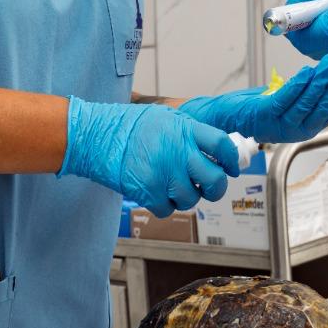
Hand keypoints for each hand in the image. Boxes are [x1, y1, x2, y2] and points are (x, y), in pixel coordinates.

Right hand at [59, 97, 239, 217]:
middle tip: (209, 188)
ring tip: (171, 184)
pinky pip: (167, 209)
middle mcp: (178, 152)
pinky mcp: (147, 191)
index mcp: (185, 130)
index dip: (231, 160)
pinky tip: (155, 191)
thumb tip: (215, 150)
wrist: (96, 135)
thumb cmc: (129, 126)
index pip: (221, 146)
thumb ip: (190, 132)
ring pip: (191, 199)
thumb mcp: (166, 118)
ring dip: (185, 196)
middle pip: (215, 180)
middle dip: (216, 188)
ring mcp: (163, 173)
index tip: (231, 168)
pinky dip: (163, 205)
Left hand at [178, 54, 327, 143]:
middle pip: (325, 104)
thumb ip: (310, 93)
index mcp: (309, 127)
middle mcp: (299, 130)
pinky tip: (309, 70)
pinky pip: (287, 99)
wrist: (227, 117)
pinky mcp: (267, 116)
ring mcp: (283, 125)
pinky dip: (299, 84)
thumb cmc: (259, 107)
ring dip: (323, 80)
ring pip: (309, 101)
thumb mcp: (290, 101)